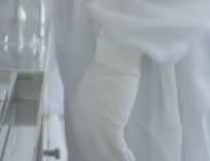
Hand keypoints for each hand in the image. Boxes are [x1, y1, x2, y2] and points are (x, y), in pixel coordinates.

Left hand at [68, 34, 140, 160]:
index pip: (83, 140)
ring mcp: (93, 125)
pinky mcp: (109, 126)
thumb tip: (104, 120)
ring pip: (103, 153)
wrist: (115, 60)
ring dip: (115, 159)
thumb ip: (96, 110)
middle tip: (116, 159)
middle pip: (91, 149)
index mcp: (77, 112)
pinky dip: (124, 158)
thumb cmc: (110, 72)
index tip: (102, 156)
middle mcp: (81, 121)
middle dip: (102, 157)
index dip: (94, 151)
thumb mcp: (96, 94)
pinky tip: (132, 159)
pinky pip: (116, 151)